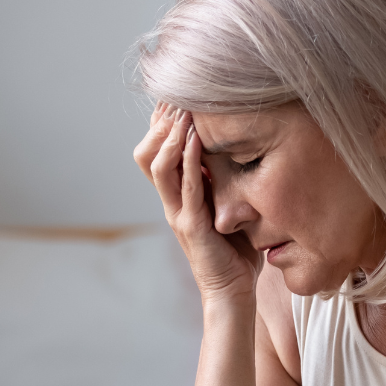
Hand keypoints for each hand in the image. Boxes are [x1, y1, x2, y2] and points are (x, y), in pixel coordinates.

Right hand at [134, 102, 261, 301]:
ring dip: (170, 134)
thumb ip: (224, 182)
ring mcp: (177, 213)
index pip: (157, 150)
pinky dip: (188, 160)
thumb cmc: (234, 251)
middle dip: (159, 122)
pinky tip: (194, 138)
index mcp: (177, 196)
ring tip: (182, 109)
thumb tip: (238, 149)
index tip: (176, 94)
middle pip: (147, 152)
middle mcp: (170, 201)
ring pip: (158, 165)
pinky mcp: (192, 226)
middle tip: (175, 94)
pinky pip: (185, 187)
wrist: (232, 291)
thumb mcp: (228, 207)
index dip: (160, 123)